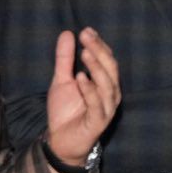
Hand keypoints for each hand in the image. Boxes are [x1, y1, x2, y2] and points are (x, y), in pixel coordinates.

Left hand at [44, 28, 120, 165]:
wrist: (60, 141)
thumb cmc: (65, 111)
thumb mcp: (62, 80)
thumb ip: (65, 59)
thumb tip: (67, 33)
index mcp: (105, 82)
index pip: (107, 59)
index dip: (99, 45)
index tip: (86, 31)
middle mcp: (110, 94)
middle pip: (110, 68)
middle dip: (99, 51)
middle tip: (86, 36)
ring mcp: (106, 108)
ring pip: (107, 85)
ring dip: (97, 68)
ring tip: (85, 53)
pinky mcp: (98, 122)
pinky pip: (97, 104)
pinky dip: (90, 90)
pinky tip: (80, 77)